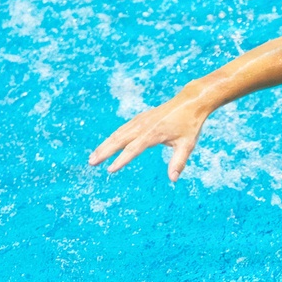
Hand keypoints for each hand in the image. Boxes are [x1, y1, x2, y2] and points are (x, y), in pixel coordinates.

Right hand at [89, 88, 209, 181]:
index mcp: (153, 133)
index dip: (121, 160)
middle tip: (91, 163)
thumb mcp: (187, 145)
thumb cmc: (189, 125)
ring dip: (104, 145)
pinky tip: (106, 146)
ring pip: (118, 133)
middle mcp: (143, 126)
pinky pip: (122, 129)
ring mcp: (140, 121)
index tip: (110, 170)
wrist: (189, 103)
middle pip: (119, 139)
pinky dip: (112, 138)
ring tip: (93, 157)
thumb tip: (173, 179)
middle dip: (104, 151)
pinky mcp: (140, 118)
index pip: (133, 149)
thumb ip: (179, 162)